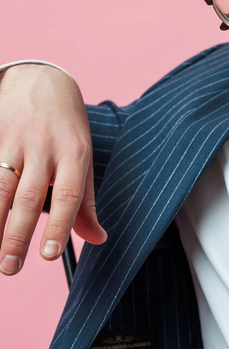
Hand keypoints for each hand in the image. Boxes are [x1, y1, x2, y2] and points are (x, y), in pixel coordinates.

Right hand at [0, 64, 106, 274]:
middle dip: (16, 234)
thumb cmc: (66, 126)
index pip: (68, 194)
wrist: (41, 79)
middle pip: (28, 195)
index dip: (59, 226)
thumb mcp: (83, 156)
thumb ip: (86, 201)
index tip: (49, 255)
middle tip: (10, 268)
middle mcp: (43, 146)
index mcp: (74, 152)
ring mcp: (13, 141)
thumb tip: (98, 239)